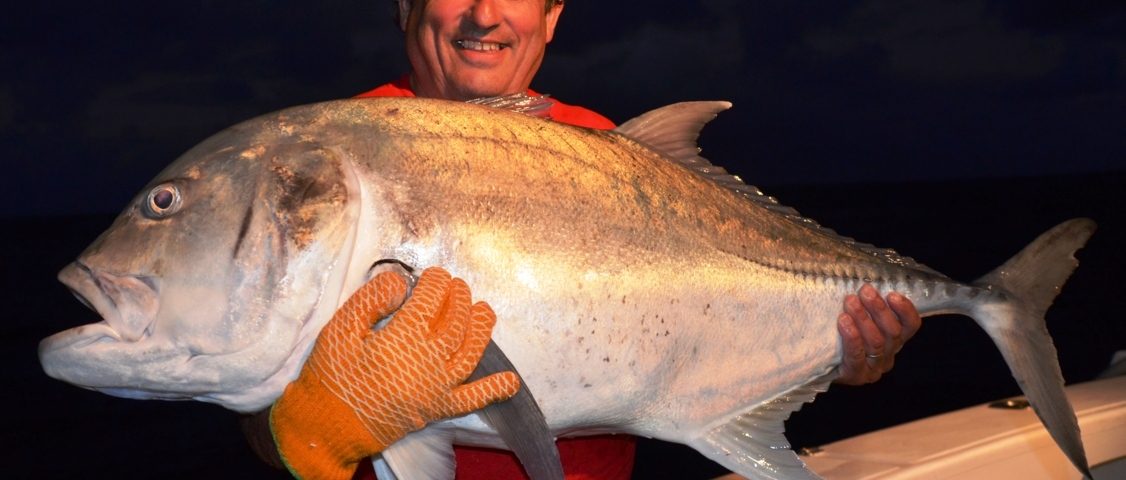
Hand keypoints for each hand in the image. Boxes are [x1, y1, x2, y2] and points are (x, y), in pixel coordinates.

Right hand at [270, 267, 520, 479]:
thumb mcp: (340, 329)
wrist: (327, 426)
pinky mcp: (437, 409)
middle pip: (456, 323)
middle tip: (457, 287)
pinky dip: (494, 390)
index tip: (435, 274)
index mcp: (401, 339)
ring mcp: (436, 388)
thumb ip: (372, 300)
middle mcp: (426, 362)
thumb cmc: (331, 374)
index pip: (430, 301)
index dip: (436, 282)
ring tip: (484, 311)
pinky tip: (511, 381)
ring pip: (470, 353)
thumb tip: (403, 282)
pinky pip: (472, 400)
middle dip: (460, 299)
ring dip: (481, 330)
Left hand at [834, 284, 920, 384]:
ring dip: (863, 319)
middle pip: (892, 332)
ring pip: (876, 343)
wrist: (823, 364)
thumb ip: (867, 306)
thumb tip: (865, 283)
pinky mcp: (856, 375)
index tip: (892, 294)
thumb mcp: (860, 318)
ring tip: (850, 302)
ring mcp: (874, 367)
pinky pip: (856, 356)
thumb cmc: (843, 335)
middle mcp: (889, 354)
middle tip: (865, 292)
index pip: (911, 325)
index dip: (905, 310)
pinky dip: (852, 337)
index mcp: (895, 339)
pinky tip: (844, 322)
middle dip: (878, 309)